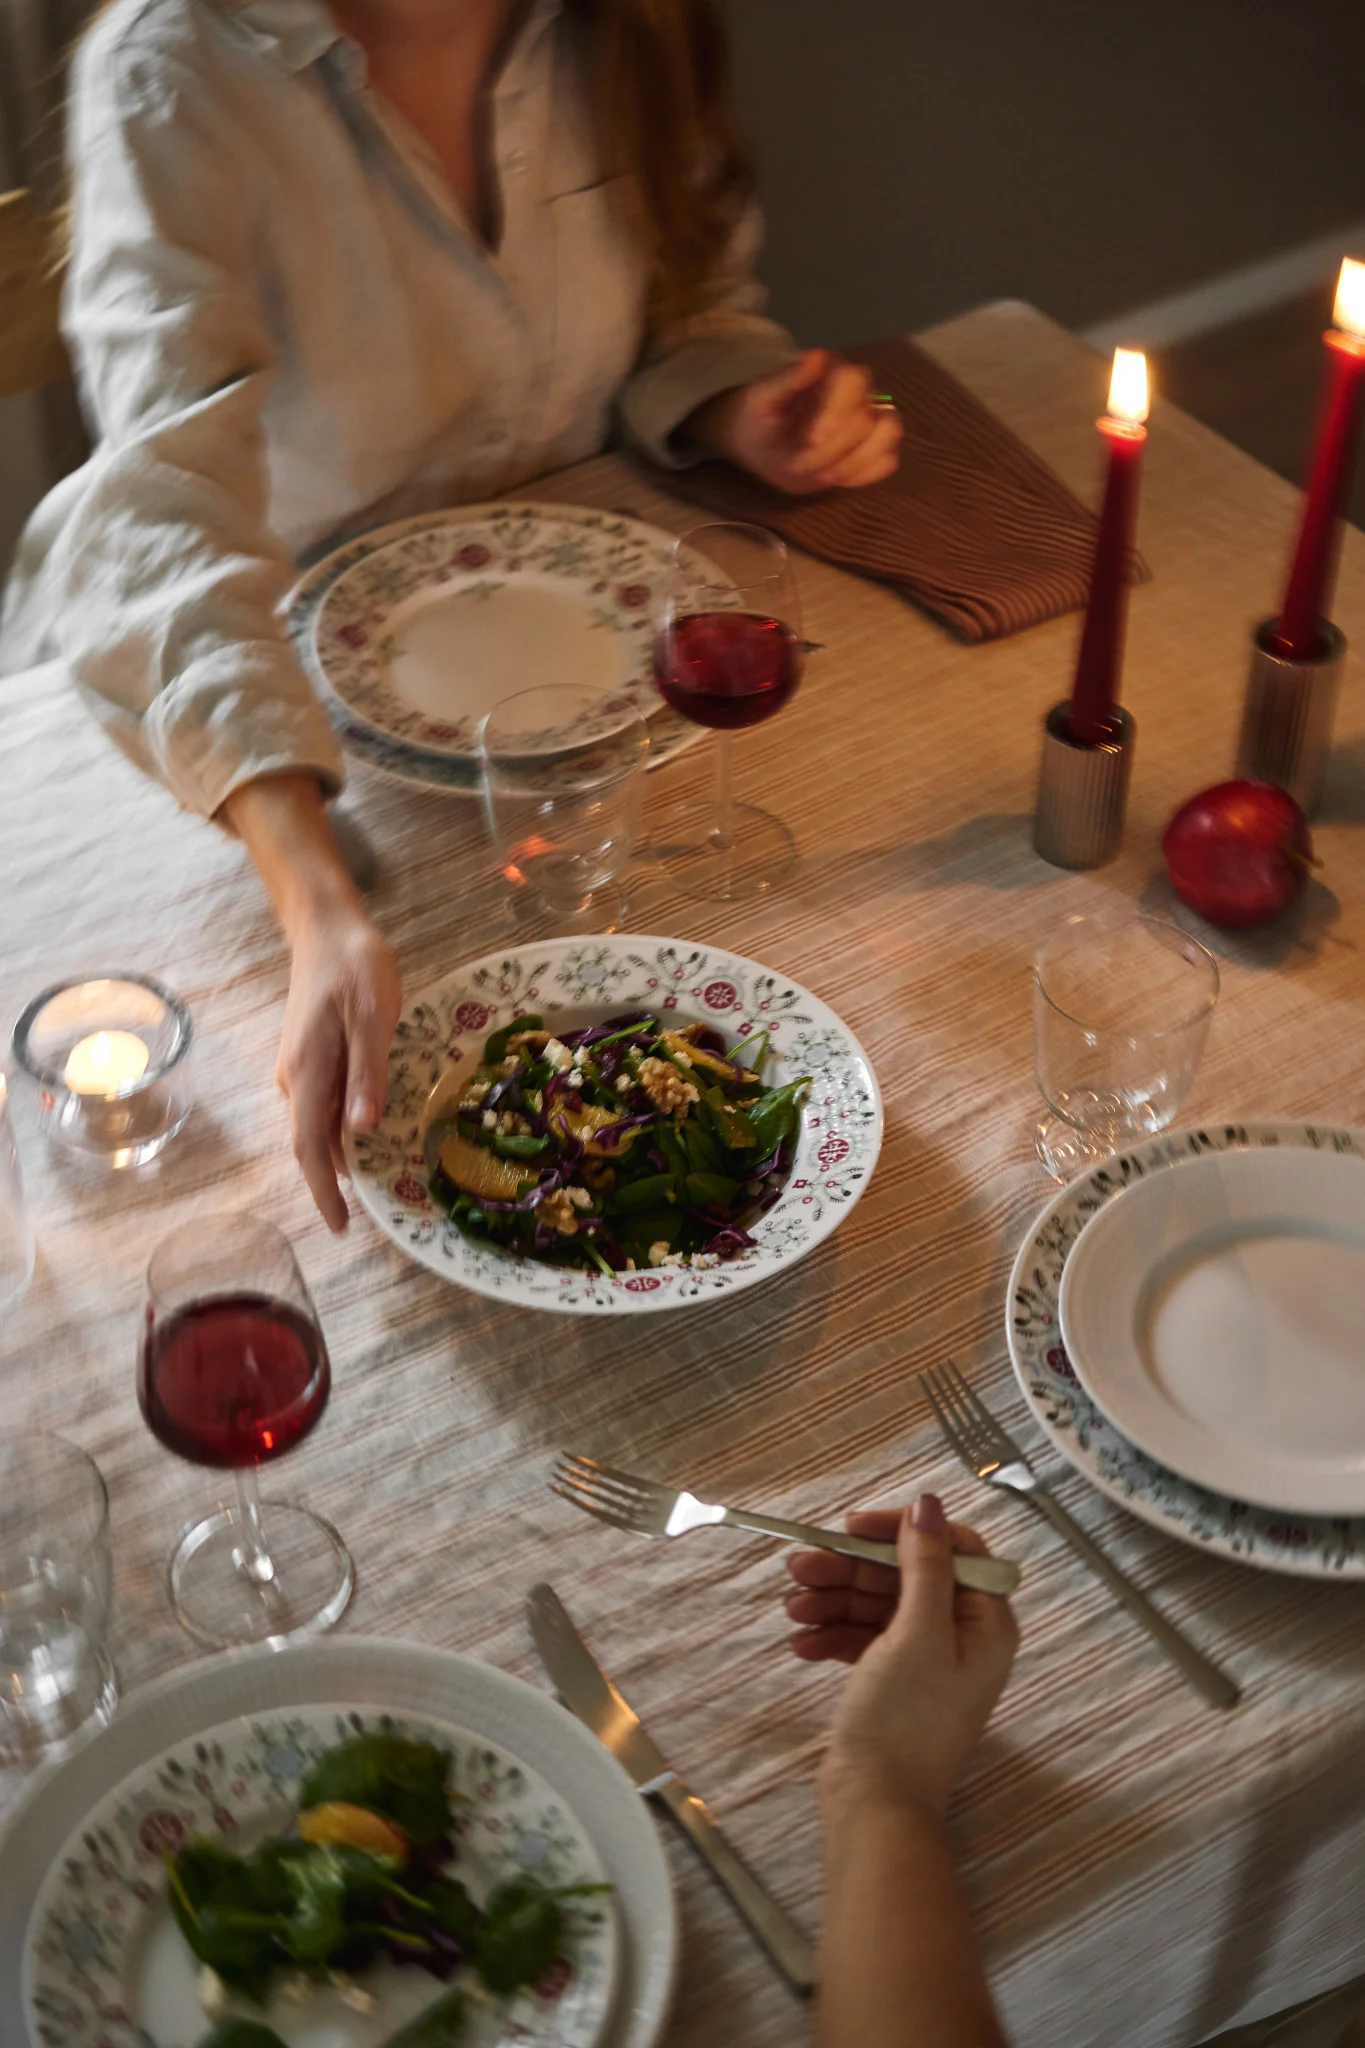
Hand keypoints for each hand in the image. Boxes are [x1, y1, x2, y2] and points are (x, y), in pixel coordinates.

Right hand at [276, 901, 401, 1232]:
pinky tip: (367, 1129)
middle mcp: (295, 1077)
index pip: (308, 1146)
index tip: (340, 1227)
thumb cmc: (355, 966)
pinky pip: (321, 1103)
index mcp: (308, 1072)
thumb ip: (367, 1073)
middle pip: (311, 1142)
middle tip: (373, 1209)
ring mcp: (299, 1067)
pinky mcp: (308, 1056)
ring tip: (378, 1175)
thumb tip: (360, 1131)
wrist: (326, 928)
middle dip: (335, 1181)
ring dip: (341, 1153)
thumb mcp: (373, 1016)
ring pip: (316, 1123)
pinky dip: (341, 1126)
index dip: (323, 1191)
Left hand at [689, 348, 902, 493]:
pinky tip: (838, 478)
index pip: (854, 381)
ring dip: (853, 462)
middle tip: (799, 464)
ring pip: (888, 433)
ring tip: (822, 474)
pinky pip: (888, 460)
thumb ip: (787, 377)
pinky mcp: (873, 448)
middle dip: (831, 450)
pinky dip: (864, 474)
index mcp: (832, 371)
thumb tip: (817, 355)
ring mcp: (871, 419)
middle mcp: (859, 391)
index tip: (810, 439)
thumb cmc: (759, 419)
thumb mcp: (761, 399)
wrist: (761, 448)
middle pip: (867, 418)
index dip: (837, 413)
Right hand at [785, 1497, 1017, 1819]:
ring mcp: (925, 1660)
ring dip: (833, 1600)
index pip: (952, 1549)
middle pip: (904, 1576)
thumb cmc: (906, 1718)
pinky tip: (800, 1643)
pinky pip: (863, 1639)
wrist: (876, 1805)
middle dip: (851, 1570)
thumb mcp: (917, 1632)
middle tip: (799, 1565)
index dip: (903, 1531)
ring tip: (791, 1608)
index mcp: (984, 1621)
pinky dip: (833, 1635)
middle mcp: (961, 1635)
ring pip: (877, 1605)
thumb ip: (925, 1565)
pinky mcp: (892, 1680)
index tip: (854, 1527)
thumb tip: (928, 1504)